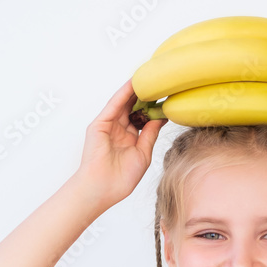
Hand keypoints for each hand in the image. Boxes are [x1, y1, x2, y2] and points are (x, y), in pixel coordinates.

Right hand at [74, 77, 167, 206]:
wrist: (103, 189)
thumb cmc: (121, 178)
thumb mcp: (143, 153)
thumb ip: (150, 133)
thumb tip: (161, 117)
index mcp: (130, 138)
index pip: (143, 117)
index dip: (153, 107)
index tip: (167, 96)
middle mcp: (119, 130)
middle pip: (134, 107)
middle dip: (146, 95)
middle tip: (160, 81)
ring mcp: (109, 126)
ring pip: (124, 103)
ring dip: (136, 90)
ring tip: (150, 76)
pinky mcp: (100, 124)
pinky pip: (114, 105)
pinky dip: (123, 94)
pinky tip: (134, 84)